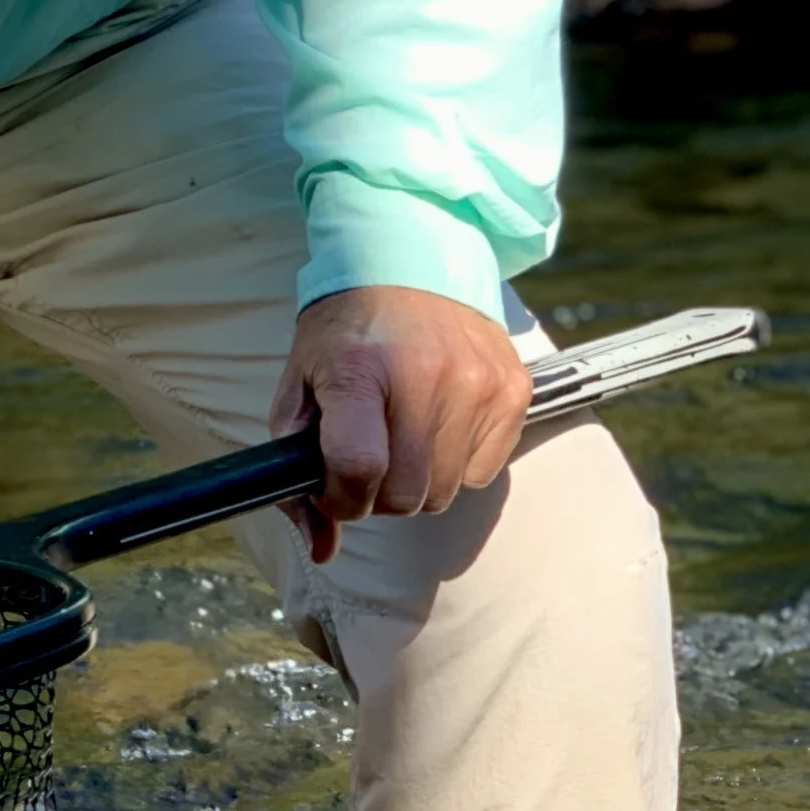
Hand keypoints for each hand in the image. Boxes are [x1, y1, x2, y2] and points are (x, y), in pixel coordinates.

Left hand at [267, 284, 531, 562]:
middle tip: (369, 454)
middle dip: (378, 492)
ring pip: (445, 492)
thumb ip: (296, 472)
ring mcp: (477, 382)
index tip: (334, 486)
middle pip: (405, 495)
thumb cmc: (347, 332)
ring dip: (418, 480)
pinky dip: (456, 461)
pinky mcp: (513, 388)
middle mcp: (425, 375)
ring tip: (403, 432)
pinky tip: (438, 419)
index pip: (357, 468)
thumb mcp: (301, 389)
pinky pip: (482, 471)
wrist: (412, 261)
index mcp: (359, 370)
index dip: (340, 497)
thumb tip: (321, 549)